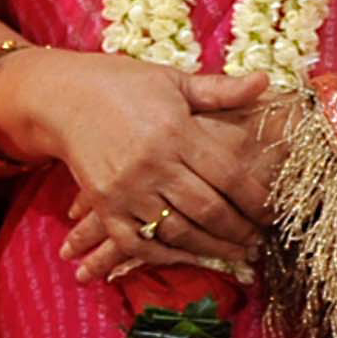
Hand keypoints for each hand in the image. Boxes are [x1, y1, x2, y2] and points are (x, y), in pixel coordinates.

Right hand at [0, 50, 276, 277]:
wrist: (62, 97)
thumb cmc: (124, 84)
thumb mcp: (174, 80)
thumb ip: (220, 90)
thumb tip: (265, 82)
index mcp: (176, 130)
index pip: (229, 174)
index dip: (256, 199)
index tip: (273, 213)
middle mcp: (153, 163)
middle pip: (208, 209)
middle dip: (239, 231)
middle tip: (259, 242)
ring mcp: (126, 188)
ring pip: (178, 231)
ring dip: (211, 248)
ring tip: (235, 255)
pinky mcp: (105, 204)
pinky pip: (138, 242)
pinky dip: (165, 255)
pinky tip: (188, 257)